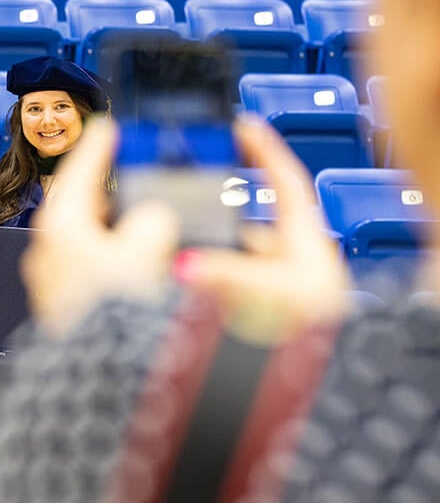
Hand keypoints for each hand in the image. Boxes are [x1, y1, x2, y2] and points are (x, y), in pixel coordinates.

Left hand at [23, 119, 178, 335]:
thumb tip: (152, 216)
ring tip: (145, 217)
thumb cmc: (111, 315)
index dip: (97, 146)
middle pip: (80, 204)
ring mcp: (53, 278)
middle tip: (129, 170)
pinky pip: (91, 265)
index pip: (79, 171)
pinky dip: (113, 255)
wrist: (95, 378)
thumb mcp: (145, 252)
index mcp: (61, 224)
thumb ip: (152, 221)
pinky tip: (138, 263)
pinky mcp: (65, 304)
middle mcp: (48, 248)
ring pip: (86, 237)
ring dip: (114, 226)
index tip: (107, 126)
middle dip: (107, 189)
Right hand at [176, 115, 349, 337]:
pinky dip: (204, 291)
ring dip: (205, 261)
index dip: (262, 149)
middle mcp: (290, 262)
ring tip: (169, 260)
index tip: (242, 125)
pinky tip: (181, 297)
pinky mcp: (264, 314)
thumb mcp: (271, 294)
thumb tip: (183, 263)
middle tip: (179, 208)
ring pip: (233, 260)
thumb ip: (224, 276)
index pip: (283, 180)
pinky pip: (226, 290)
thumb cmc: (322, 334)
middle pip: (247, 223)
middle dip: (213, 218)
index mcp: (302, 241)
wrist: (334, 376)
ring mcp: (277, 288)